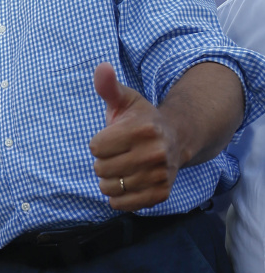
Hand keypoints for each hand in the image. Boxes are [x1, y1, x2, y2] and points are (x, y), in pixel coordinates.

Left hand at [89, 62, 178, 210]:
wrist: (176, 139)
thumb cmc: (141, 120)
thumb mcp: (125, 100)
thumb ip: (109, 87)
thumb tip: (101, 68)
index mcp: (143, 129)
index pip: (96, 147)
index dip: (99, 143)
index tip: (114, 138)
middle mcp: (156, 153)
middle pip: (100, 169)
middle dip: (103, 162)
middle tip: (120, 153)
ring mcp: (160, 175)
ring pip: (109, 188)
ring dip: (110, 180)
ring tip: (124, 167)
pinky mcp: (161, 194)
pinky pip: (122, 204)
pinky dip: (118, 197)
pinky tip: (128, 183)